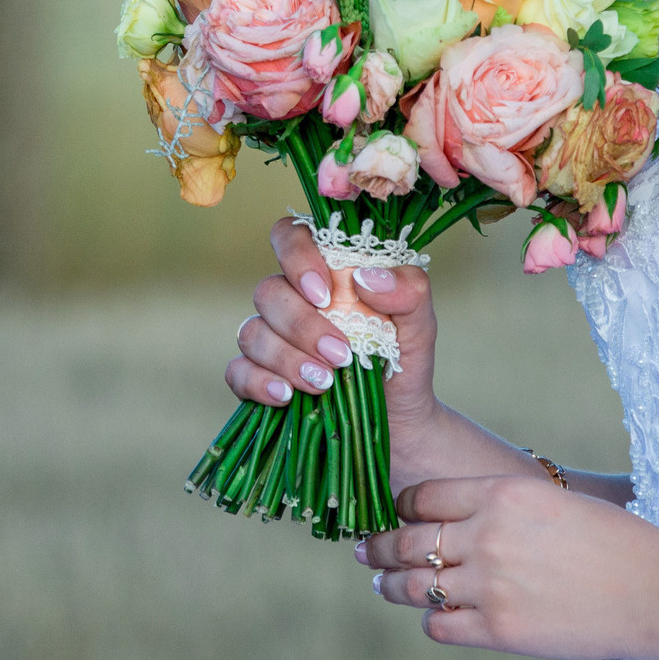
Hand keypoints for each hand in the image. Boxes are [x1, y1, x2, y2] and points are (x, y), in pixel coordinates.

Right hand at [225, 214, 443, 469]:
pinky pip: (238, 372)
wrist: (399, 422)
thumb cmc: (404, 361)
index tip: (324, 294)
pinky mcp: (258, 378)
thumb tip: (365, 277)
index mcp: (325, 272)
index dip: (297, 257)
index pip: (290, 236)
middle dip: (302, 325)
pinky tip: (286, 397)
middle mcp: (291, 299)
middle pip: (268, 292)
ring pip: (252, 333)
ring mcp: (271, 339)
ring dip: (287, 358)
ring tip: (325, 384)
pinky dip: (259, 383)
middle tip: (340, 355)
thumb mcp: (420, 324)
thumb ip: (409, 291)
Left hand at [359, 475, 658, 659]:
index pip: (423, 497)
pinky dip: (431, 622)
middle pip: (408, 540)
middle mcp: (486, 535)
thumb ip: (501, 507)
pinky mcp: (499, 631)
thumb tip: (456, 518)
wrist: (655, 591)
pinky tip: (436, 618)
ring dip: (393, 586)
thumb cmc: (615, 542)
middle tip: (367, 551)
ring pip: (415, 586)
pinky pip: (440, 627)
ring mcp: (490, 585)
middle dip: (381, 547)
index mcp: (501, 493)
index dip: (401, 507)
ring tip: (384, 586)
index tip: (394, 515)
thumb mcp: (553, 501)